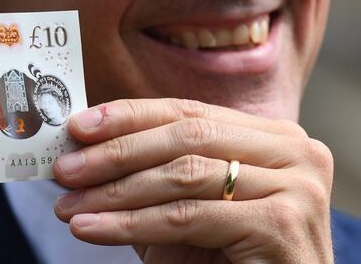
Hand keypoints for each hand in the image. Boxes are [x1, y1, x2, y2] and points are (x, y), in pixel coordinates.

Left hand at [53, 99, 333, 263]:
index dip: (129, 116)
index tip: (77, 127)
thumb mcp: (187, 206)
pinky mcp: (280, 223)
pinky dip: (130, 223)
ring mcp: (295, 185)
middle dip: (116, 152)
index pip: (189, 111)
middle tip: (64, 170)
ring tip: (69, 207)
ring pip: (184, 175)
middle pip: (186, 136)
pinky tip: (91, 229)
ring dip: (115, 191)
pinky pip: (187, 216)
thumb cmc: (228, 262)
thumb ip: (152, 173)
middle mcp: (294, 151)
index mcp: (273, 136)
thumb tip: (83, 150)